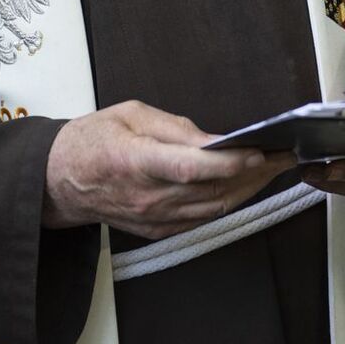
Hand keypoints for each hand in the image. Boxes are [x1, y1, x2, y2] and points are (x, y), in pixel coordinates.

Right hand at [43, 100, 295, 239]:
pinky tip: (245, 185)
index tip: (260, 152)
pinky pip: (202, 218)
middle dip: (255, 174)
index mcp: (137, 161)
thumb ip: (173, 127)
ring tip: (274, 168)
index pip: (192, 168)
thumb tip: (213, 139)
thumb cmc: (93, 139)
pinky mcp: (158, 229)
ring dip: (248, 189)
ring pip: (214, 208)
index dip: (230, 163)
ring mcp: (154, 218)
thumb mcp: (130, 114)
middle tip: (285, 155)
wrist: (59, 181)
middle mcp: (149, 197)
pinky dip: (228, 201)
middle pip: (213, 190)